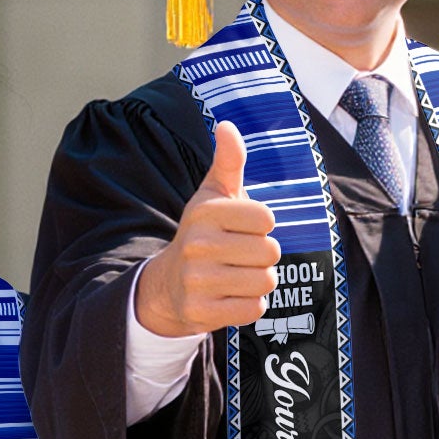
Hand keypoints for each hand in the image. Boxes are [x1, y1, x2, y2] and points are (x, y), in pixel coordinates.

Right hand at [133, 120, 281, 336]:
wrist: (169, 284)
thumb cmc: (203, 233)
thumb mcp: (213, 196)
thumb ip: (228, 162)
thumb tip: (228, 126)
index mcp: (205, 212)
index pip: (266, 218)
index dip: (262, 225)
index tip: (242, 228)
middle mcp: (198, 244)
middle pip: (270, 252)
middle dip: (263, 255)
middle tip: (240, 255)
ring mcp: (198, 280)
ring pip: (265, 281)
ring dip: (259, 280)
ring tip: (236, 275)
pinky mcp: (202, 312)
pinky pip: (254, 309)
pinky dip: (250, 305)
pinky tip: (230, 296)